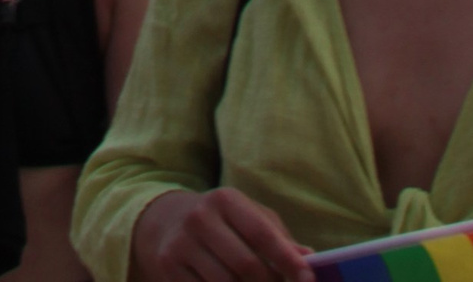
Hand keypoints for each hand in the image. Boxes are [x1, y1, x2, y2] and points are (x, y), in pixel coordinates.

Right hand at [130, 187, 310, 281]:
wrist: (164, 221)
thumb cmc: (221, 222)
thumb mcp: (247, 216)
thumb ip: (278, 236)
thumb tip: (308, 257)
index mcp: (225, 199)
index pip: (262, 233)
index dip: (287, 260)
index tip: (308, 278)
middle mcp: (200, 217)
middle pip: (247, 266)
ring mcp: (181, 244)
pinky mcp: (168, 267)